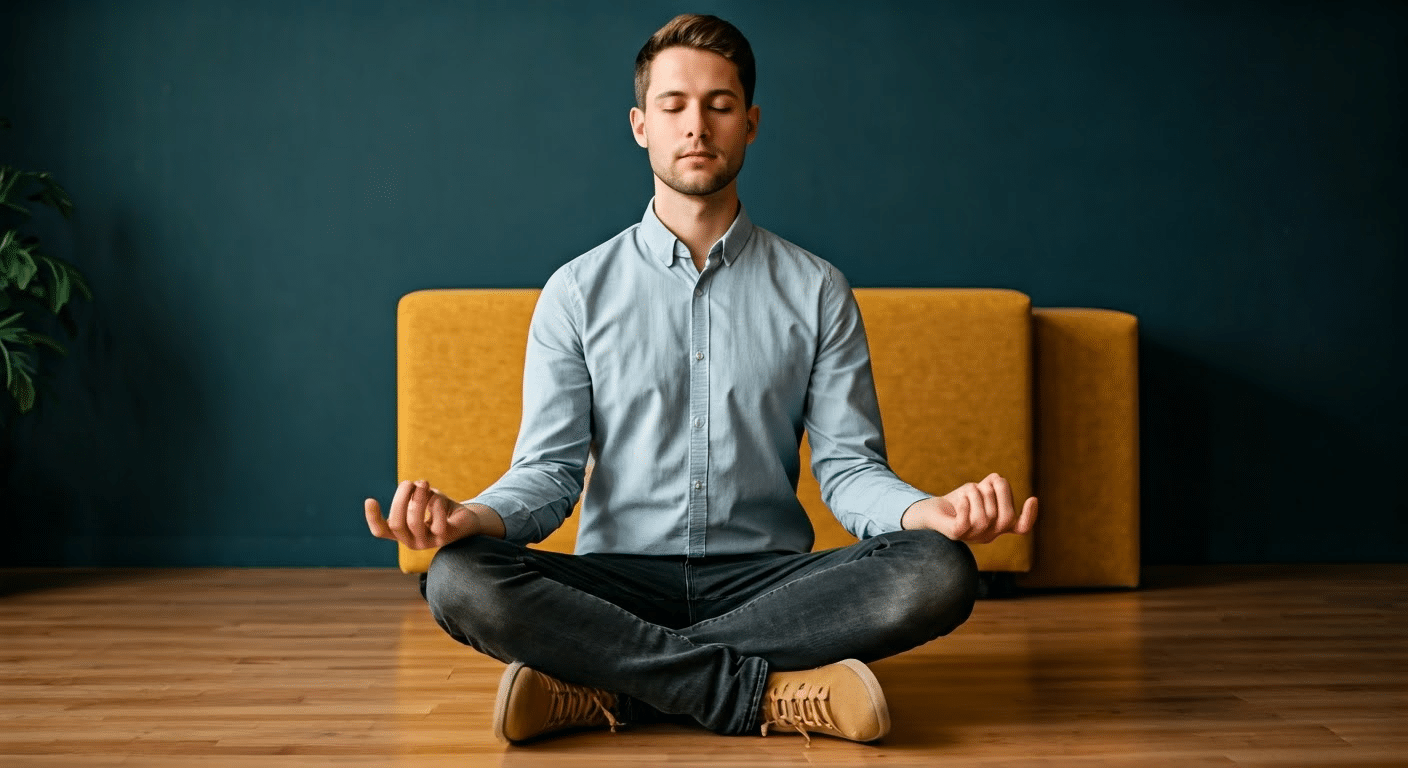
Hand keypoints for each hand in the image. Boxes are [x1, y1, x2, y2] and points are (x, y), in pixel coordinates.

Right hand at [364, 480, 502, 549]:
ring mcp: (427, 543)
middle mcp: (411, 541)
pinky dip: (437, 504)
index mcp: (402, 532)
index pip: (381, 531)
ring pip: (414, 522)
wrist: (467, 519)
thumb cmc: (441, 508)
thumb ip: (415, 494)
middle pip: (396, 523)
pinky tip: (441, 499)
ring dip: (418, 498)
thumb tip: (414, 487)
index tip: (370, 500)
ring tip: (424, 483)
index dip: (372, 518)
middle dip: (401, 498)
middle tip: (410, 483)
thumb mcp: (424, 497)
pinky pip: (436, 521)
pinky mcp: (444, 539)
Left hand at [902, 472, 1037, 543]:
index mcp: (997, 526)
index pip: (1021, 527)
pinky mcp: (954, 534)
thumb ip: (990, 485)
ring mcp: (971, 537)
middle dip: (1001, 494)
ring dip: (979, 495)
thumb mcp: (977, 490)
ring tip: (969, 488)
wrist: (928, 511)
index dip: (1030, 516)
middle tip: (989, 481)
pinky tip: (963, 498)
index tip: (1032, 498)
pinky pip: (966, 523)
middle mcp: (988, 534)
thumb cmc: (957, 501)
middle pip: (1006, 518)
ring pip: (986, 517)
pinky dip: (967, 507)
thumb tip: (996, 479)